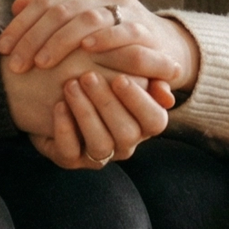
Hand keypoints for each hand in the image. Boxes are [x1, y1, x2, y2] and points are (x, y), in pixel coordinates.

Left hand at [1, 0, 200, 91]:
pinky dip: (104, 39)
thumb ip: (53, 14)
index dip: (21, 25)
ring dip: (61, 41)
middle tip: (16, 64)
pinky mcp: (145, 27)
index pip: (46, 1)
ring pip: (87, 19)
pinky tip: (85, 51)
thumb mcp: (81, 24)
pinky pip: (122, 31)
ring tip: (41, 63)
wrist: (162, 49)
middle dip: (34, 38)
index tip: (1, 49)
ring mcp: (126, 7)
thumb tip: (16, 5)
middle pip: (61, 10)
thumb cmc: (112, 39)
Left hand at [27, 68, 175, 170]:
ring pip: (100, 145)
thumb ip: (147, 70)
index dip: (139, 102)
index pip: (155, 121)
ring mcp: (97, 155)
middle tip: (88, 76)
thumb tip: (174, 69)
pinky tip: (58, 105)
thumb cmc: (100, 80)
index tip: (120, 78)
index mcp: (144, 124)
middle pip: (126, 133)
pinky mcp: (70, 159)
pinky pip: (69, 153)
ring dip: (85, 113)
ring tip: (70, 86)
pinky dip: (64, 129)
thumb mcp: (124, 70)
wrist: (55, 94)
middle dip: (107, 103)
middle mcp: (125, 144)